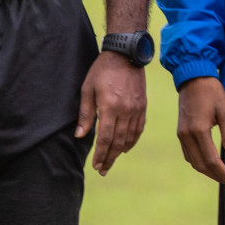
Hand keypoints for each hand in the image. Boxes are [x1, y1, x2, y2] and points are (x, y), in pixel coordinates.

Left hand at [75, 52, 147, 175]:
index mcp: (110, 107)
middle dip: (110, 158)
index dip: (101, 154)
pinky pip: (139, 128)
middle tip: (103, 170)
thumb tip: (81, 136)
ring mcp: (136, 109)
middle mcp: (126, 110)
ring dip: (120, 152)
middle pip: (118, 141)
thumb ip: (85, 114)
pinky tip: (126, 147)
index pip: (105, 138)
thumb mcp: (87, 89)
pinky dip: (133, 140)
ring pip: (130, 137)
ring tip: (112, 161)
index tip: (96, 165)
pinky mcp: (143, 105)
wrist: (126, 54)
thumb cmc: (102, 70)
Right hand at [177, 76, 224, 184]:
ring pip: (193, 161)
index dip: (223, 173)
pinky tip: (210, 163)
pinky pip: (188, 154)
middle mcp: (186, 136)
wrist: (193, 77)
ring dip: (207, 171)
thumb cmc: (212, 92)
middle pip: (200, 165)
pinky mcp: (180, 132)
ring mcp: (181, 135)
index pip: (211, 160)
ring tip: (222, 174)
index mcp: (198, 131)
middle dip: (216, 175)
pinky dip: (199, 162)